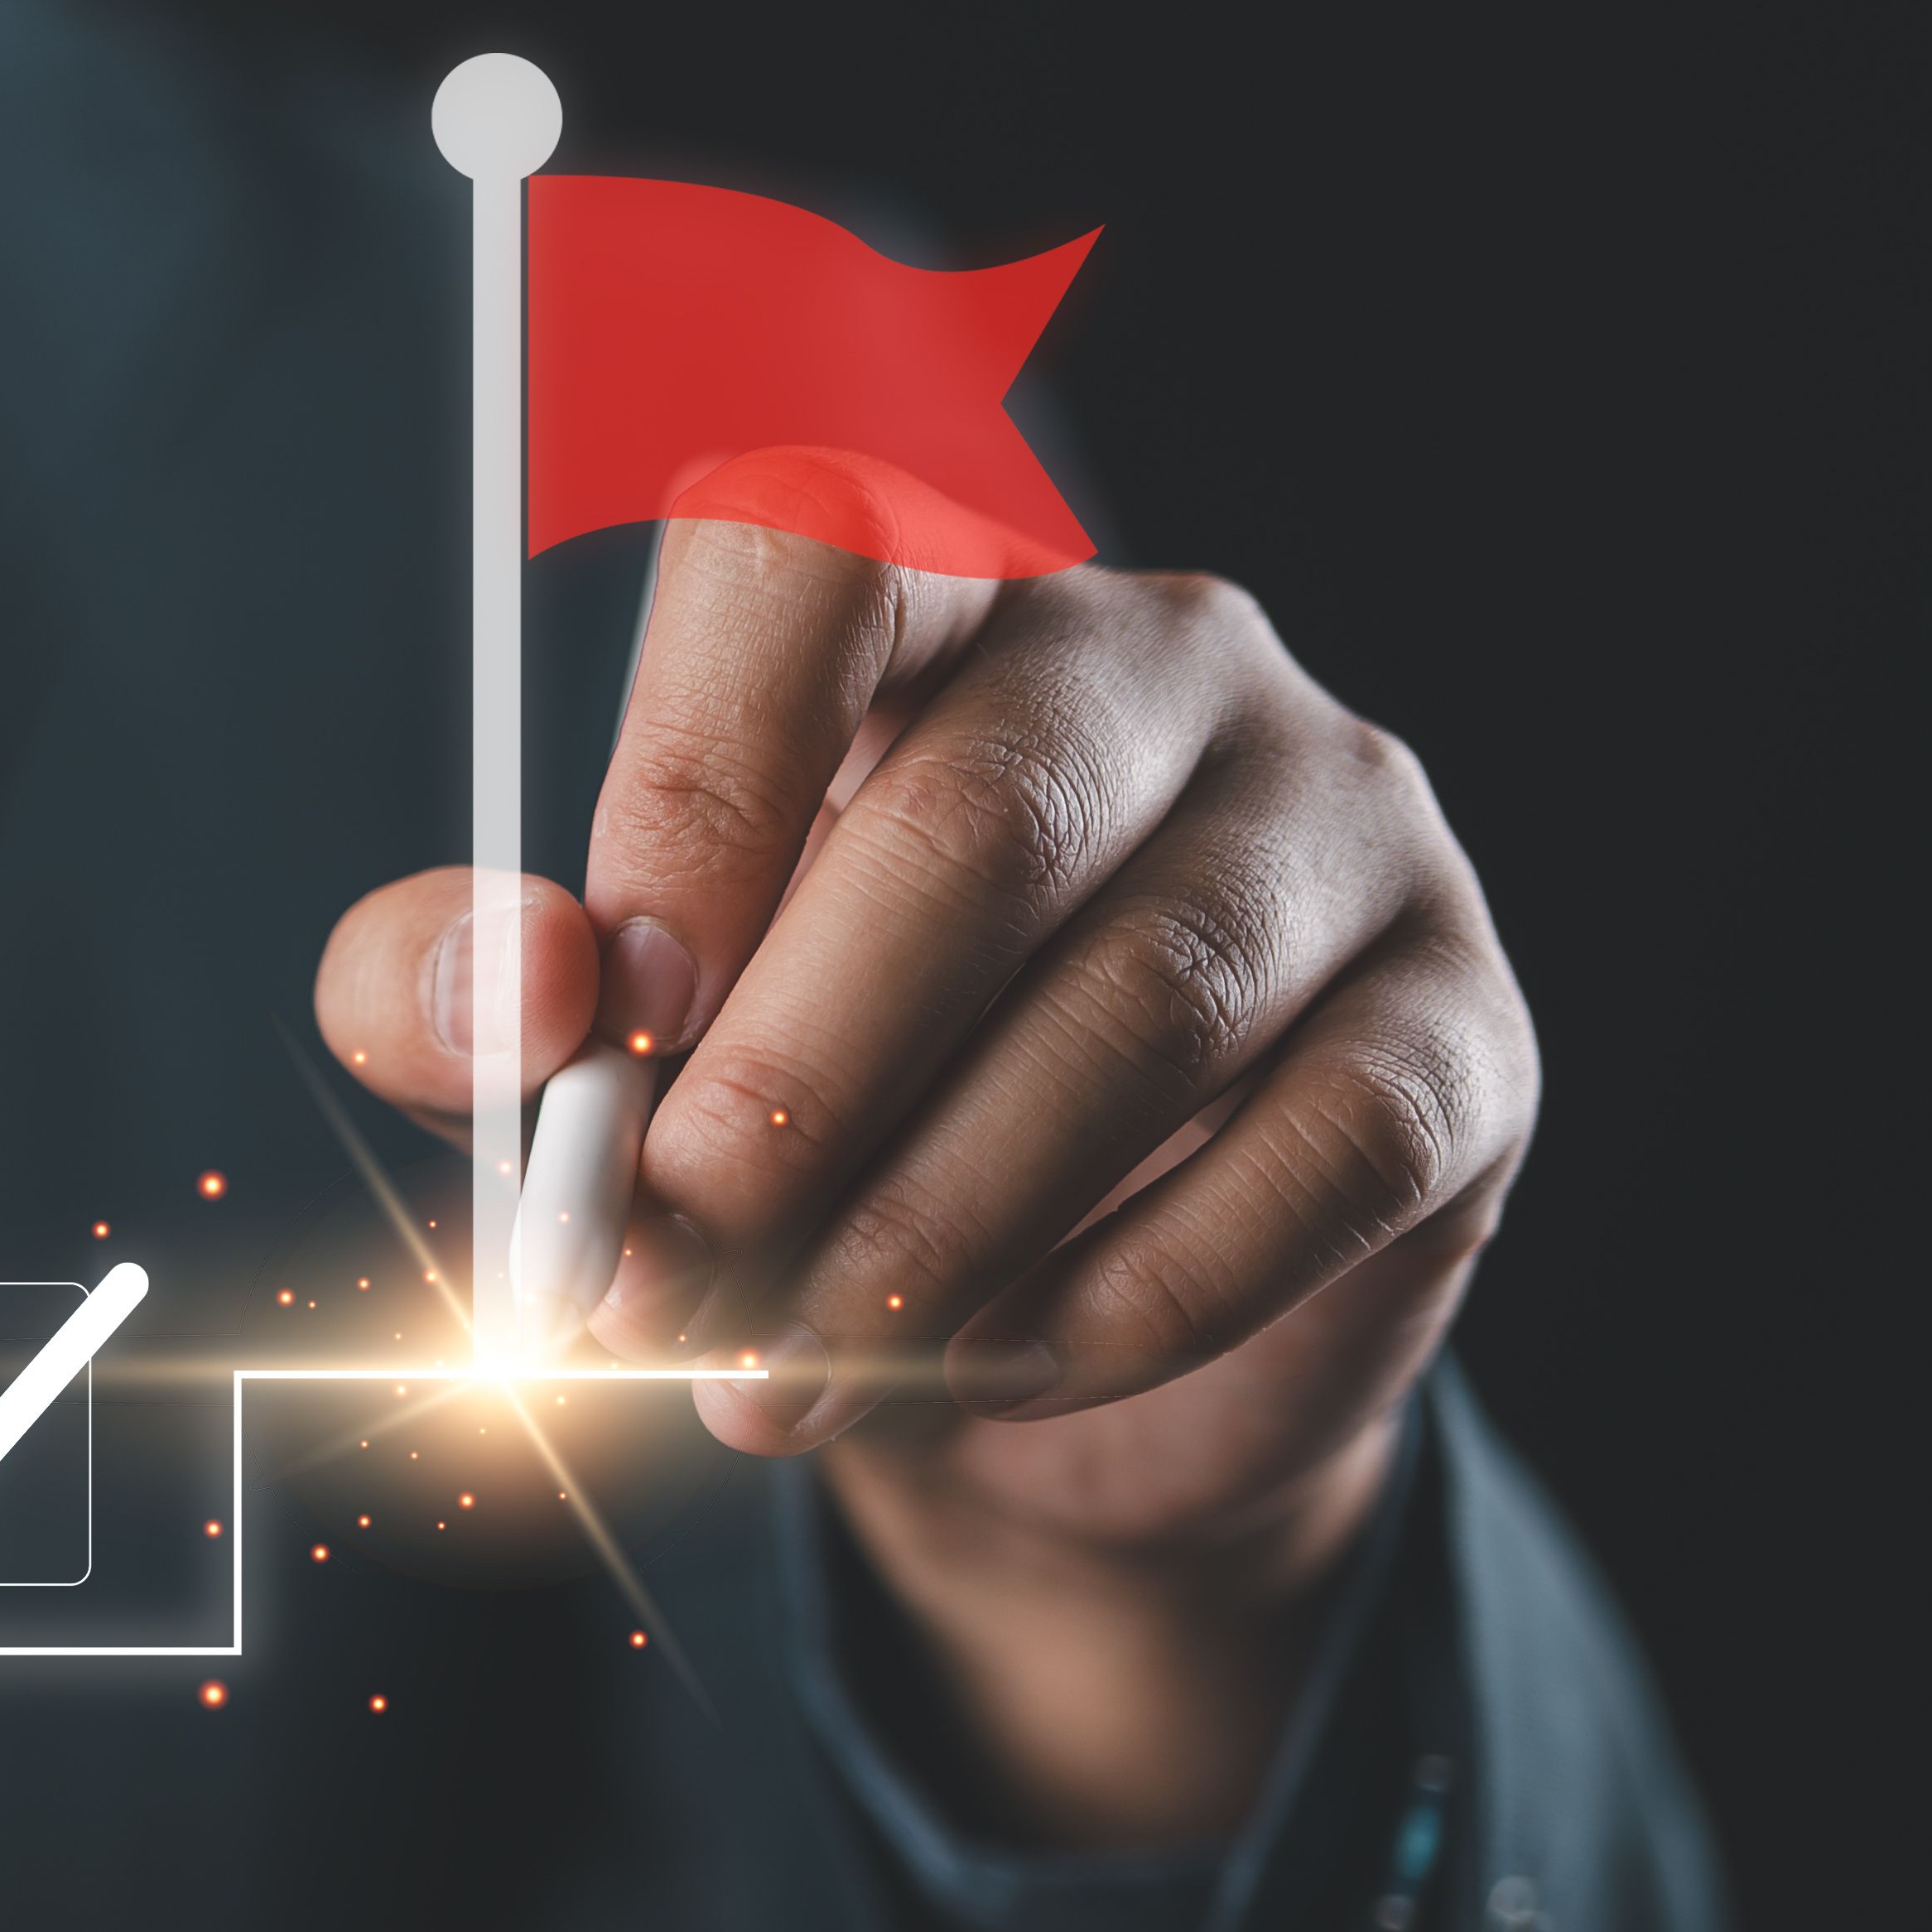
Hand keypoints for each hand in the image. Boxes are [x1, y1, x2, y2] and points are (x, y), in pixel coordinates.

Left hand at [316, 518, 1532, 1841]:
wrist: (1041, 1353)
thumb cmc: (803, 1127)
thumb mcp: (592, 1053)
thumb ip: (472, 993)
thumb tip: (509, 998)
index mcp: (921, 602)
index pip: (815, 557)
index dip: (698, 787)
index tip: (612, 1019)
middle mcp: (1156, 663)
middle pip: (982, 822)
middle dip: (790, 1085)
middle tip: (657, 1275)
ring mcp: (1340, 829)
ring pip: (1145, 1005)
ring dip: (928, 1226)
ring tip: (777, 1374)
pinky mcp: (1459, 1029)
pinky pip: (1313, 1156)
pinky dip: (1123, 1296)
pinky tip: (991, 1370)